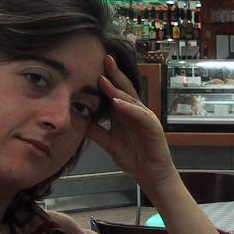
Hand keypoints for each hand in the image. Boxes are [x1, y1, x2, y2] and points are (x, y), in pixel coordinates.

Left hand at [86, 55, 175, 190]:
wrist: (151, 176)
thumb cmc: (134, 157)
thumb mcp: (109, 142)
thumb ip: (97, 131)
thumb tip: (81, 120)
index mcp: (126, 113)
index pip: (115, 92)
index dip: (106, 78)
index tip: (93, 65)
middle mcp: (136, 111)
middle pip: (125, 88)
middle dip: (114, 73)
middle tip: (104, 57)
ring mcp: (145, 117)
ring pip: (131, 99)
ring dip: (117, 89)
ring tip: (103, 79)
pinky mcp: (152, 126)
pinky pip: (139, 114)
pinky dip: (128, 107)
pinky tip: (116, 102)